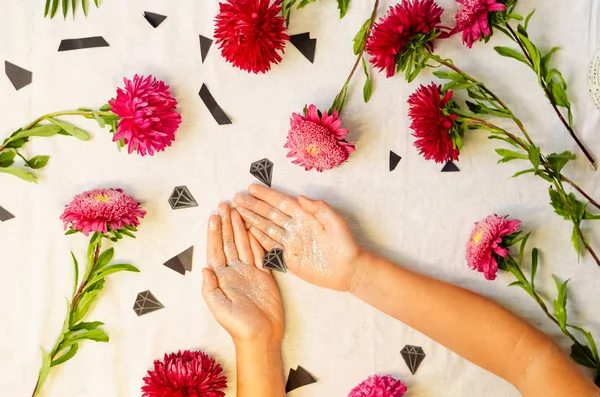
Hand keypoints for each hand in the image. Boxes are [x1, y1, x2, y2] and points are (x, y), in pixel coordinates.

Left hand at [202, 203, 283, 344]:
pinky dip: (254, 239)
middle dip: (225, 224)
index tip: (214, 216)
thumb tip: (205, 268)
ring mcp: (248, 272)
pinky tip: (252, 226)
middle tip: (224, 204)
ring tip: (236, 210)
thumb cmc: (238, 325)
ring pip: (242, 244)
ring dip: (238, 227)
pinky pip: (258, 253)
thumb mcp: (219, 308)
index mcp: (221, 278)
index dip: (214, 233)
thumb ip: (210, 289)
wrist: (261, 336)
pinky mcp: (263, 275)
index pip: (215, 250)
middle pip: (228, 242)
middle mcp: (233, 271)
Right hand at [233, 185, 362, 291]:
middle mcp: (296, 227)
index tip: (252, 187)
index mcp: (306, 216)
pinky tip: (248, 230)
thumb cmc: (346, 245)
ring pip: (268, 228)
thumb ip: (319, 208)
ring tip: (238, 211)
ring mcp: (291, 242)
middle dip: (254, 206)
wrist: (349, 270)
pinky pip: (271, 246)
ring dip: (253, 219)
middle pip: (270, 214)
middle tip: (237, 198)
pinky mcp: (290, 258)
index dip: (267, 195)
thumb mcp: (336, 222)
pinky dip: (259, 238)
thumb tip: (300, 197)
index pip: (282, 203)